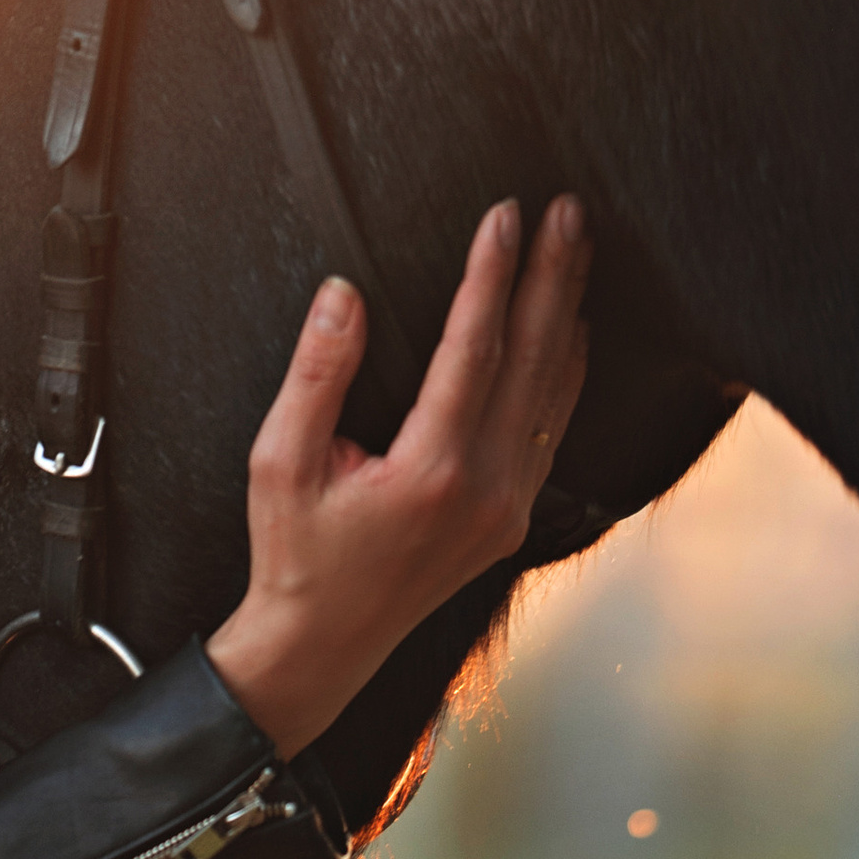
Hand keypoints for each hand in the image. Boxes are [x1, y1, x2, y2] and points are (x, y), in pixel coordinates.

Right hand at [206, 195, 591, 759]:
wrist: (321, 646)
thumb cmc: (293, 554)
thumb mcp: (279, 461)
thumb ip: (316, 374)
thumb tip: (345, 295)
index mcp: (430, 471)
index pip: (474, 348)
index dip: (490, 274)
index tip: (504, 216)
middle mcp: (485, 489)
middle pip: (533, 359)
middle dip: (551, 276)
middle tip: (568, 211)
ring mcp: (507, 507)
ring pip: (555, 392)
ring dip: (568, 314)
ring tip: (578, 251)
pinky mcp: (511, 519)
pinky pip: (551, 430)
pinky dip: (567, 372)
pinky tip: (573, 331)